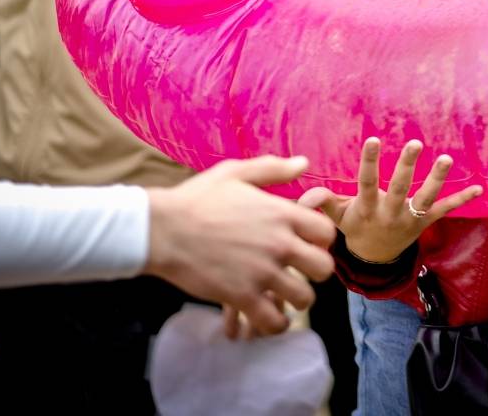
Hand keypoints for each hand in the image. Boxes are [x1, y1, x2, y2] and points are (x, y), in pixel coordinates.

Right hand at [144, 156, 335, 336]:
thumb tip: (304, 163)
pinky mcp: (241, 297)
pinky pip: (274, 321)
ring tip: (283, 295)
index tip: (306, 243)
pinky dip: (274, 323)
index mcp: (281, 214)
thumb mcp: (236, 173)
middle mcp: (279, 244)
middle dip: (315, 272)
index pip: (326, 232)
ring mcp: (262, 273)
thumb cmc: (196, 199)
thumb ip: (273, 169)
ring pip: (305, 298)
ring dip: (296, 300)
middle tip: (299, 272)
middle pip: (324, 268)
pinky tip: (266, 314)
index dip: (320, 240)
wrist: (162, 230)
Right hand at [301, 138, 482, 265]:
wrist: (375, 259)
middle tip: (415, 143)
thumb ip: (323, 203)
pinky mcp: (424, 223)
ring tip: (446, 159)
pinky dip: (462, 200)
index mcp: (366, 210)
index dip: (369, 163)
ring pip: (425, 198)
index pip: (366, 183)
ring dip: (436, 179)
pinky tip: (479, 189)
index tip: (371, 139)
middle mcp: (389, 214)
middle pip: (399, 188)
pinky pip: (445, 211)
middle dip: (406, 166)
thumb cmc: (354, 227)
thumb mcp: (336, 219)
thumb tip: (305, 196)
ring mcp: (409, 219)